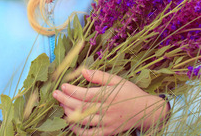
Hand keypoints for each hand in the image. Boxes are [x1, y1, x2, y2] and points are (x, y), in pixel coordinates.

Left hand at [52, 69, 169, 135]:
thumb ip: (99, 76)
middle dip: (65, 100)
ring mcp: (107, 122)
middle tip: (55, 95)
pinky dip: (78, 130)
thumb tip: (83, 71)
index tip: (62, 86)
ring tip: (61, 106)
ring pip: (83, 120)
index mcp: (108, 95)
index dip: (71, 91)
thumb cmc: (130, 92)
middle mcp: (106, 109)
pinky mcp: (108, 131)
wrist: (145, 110)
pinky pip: (89, 134)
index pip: (85, 94)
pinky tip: (70, 122)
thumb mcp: (117, 80)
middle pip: (81, 107)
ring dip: (69, 113)